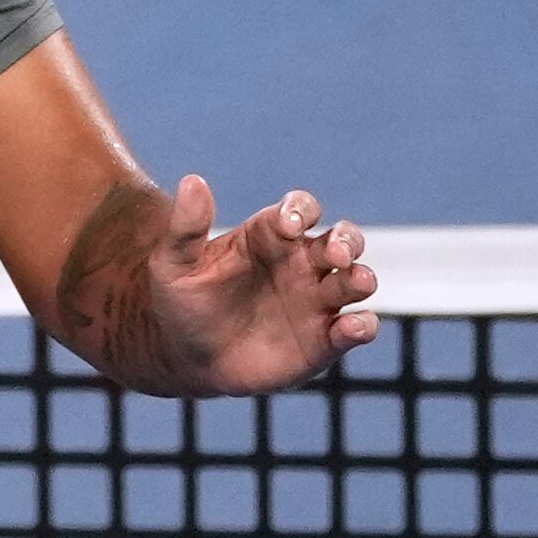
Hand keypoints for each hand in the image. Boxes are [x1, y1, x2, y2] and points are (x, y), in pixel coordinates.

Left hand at [147, 176, 377, 394]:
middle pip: (343, 239)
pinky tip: (352, 327)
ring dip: (362, 277)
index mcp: (269, 235)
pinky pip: (356, 328)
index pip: (299, 209)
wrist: (184, 356)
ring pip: (356, 279)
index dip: (300, 210)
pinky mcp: (324, 340)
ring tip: (355, 281)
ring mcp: (316, 301)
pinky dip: (363, 325)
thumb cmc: (181, 301)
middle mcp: (301, 263)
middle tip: (335, 253)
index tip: (288, 224)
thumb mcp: (173, 263)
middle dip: (346, 241)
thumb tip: (192, 182)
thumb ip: (186, 226)